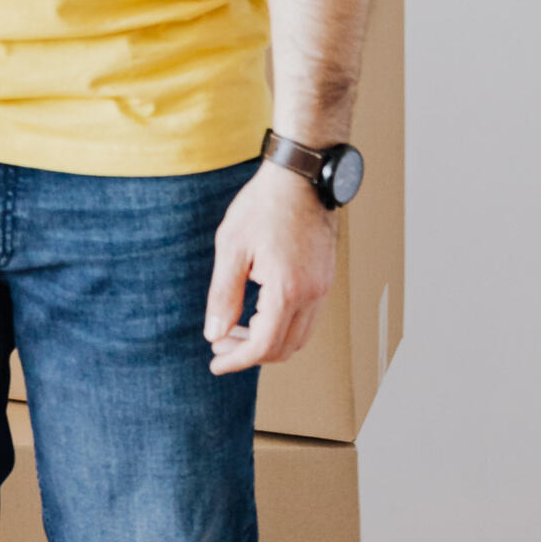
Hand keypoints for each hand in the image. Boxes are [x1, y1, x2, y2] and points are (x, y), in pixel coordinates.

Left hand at [204, 161, 337, 374]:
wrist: (301, 178)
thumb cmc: (263, 207)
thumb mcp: (231, 248)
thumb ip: (223, 295)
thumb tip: (214, 334)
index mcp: (288, 290)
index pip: (263, 346)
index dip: (237, 360)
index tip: (215, 364)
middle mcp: (312, 295)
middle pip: (283, 348)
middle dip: (249, 353)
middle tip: (219, 345)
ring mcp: (323, 287)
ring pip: (298, 337)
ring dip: (267, 342)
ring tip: (234, 330)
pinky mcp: (325, 278)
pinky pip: (307, 318)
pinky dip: (282, 326)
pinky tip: (257, 312)